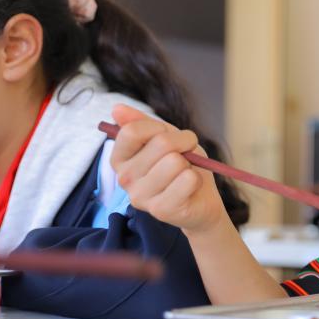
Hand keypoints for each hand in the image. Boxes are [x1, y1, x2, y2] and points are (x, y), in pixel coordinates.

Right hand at [108, 104, 226, 233]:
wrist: (201, 198)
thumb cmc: (182, 164)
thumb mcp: (165, 137)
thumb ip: (142, 122)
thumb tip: (117, 108)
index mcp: (120, 158)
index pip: (132, 131)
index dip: (159, 128)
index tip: (170, 135)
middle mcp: (124, 178)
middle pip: (160, 144)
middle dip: (183, 143)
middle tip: (185, 155)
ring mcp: (140, 196)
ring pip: (175, 162)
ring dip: (189, 164)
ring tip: (185, 173)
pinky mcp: (160, 210)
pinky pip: (187, 179)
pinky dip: (196, 179)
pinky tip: (190, 188)